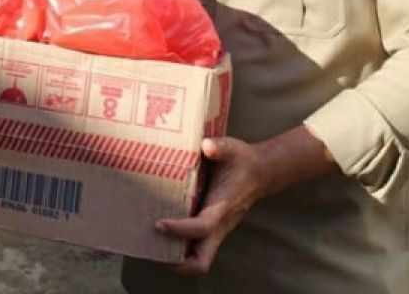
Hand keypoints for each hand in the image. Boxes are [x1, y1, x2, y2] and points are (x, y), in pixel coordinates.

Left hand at [157, 137, 268, 275]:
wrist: (259, 172)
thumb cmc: (241, 160)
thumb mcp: (231, 148)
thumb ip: (219, 147)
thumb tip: (207, 146)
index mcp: (222, 207)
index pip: (202, 227)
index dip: (180, 229)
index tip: (158, 224)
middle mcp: (219, 225)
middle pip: (201, 261)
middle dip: (177, 263)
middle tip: (151, 249)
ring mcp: (216, 231)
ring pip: (198, 259)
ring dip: (175, 259)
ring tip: (149, 245)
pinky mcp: (211, 229)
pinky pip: (195, 249)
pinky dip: (178, 249)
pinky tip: (159, 235)